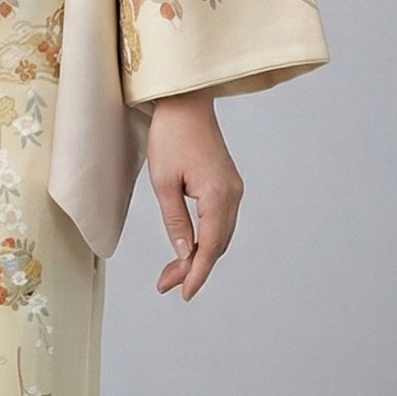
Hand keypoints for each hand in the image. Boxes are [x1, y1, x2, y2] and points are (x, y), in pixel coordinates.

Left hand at [146, 88, 242, 301]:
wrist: (185, 102)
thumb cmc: (170, 136)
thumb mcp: (163, 182)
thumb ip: (175, 220)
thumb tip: (184, 252)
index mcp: (218, 195)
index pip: (209, 246)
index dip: (197, 273)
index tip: (183, 293)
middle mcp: (232, 195)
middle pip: (217, 245)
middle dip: (193, 269)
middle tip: (167, 286)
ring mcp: (233, 189)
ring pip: (219, 235)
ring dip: (198, 255)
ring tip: (171, 273)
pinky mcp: (227, 185)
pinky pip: (219, 221)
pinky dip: (205, 239)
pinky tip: (188, 248)